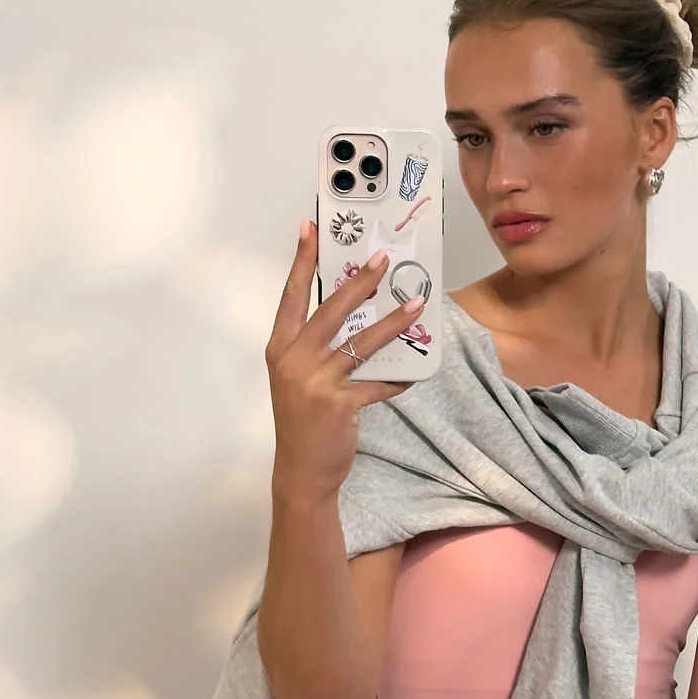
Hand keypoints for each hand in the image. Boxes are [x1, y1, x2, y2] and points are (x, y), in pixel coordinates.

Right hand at [266, 220, 426, 506]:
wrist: (301, 470)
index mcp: (281, 349)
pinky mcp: (340, 403)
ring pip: (361, 342)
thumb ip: (318, 350)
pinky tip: (415, 373)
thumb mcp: (299, 379)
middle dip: (359, 281)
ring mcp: (316, 381)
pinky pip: (378, 384)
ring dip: (393, 322)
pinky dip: (398, 379)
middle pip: (330, 310)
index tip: (309, 228)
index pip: (291, 296)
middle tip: (382, 258)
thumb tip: (358, 320)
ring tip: (416, 302)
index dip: (301, 261)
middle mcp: (294, 360)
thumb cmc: (303, 422)